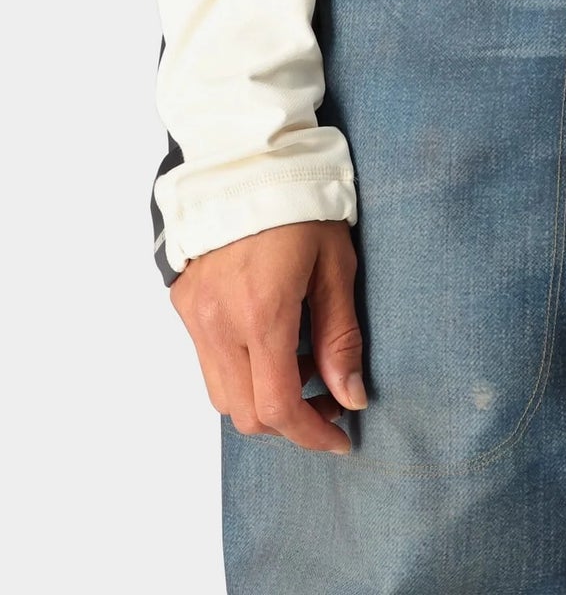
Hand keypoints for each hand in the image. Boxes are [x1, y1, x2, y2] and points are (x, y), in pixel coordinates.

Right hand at [170, 220, 363, 453]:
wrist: (246, 159)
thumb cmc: (302, 205)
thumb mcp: (336, 265)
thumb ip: (341, 336)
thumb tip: (351, 397)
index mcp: (262, 313)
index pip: (279, 406)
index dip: (312, 434)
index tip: (340, 439)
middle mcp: (218, 323)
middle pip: (246, 414)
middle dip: (291, 421)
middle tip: (329, 399)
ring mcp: (195, 316)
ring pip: (222, 396)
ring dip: (262, 400)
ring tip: (302, 368)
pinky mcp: (183, 304)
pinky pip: (208, 363)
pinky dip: (240, 372)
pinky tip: (270, 345)